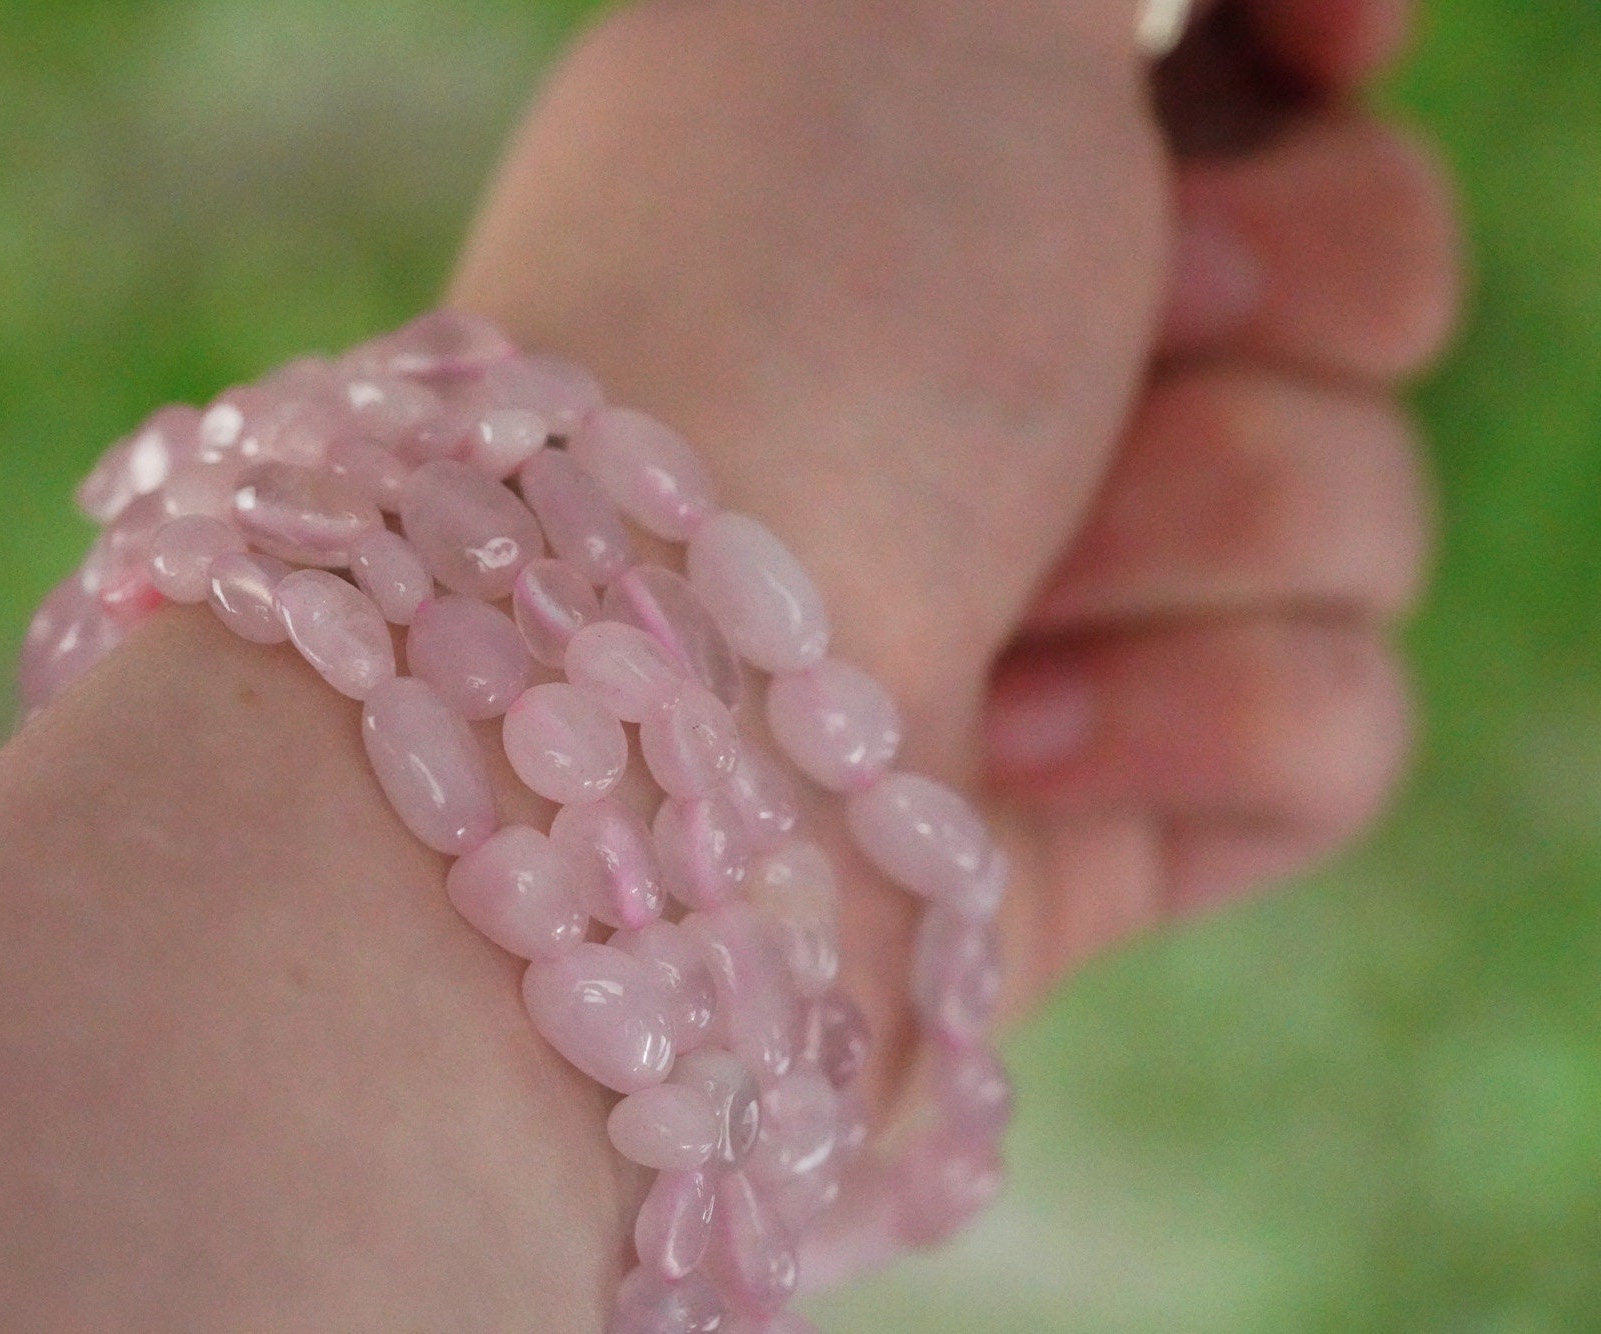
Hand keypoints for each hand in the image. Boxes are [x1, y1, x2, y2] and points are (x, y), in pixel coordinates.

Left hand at [453, 0, 1456, 1110]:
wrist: (661, 707)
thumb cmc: (784, 322)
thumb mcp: (932, 5)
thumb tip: (1236, 15)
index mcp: (977, 172)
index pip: (1261, 92)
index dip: (1321, 61)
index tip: (1330, 41)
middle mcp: (1038, 374)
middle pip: (1373, 275)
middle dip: (1287, 278)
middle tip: (1126, 319)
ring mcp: (1091, 596)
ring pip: (1365, 507)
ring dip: (1202, 520)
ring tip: (993, 588)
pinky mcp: (1126, 799)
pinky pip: (1338, 725)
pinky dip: (1181, 724)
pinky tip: (1000, 749)